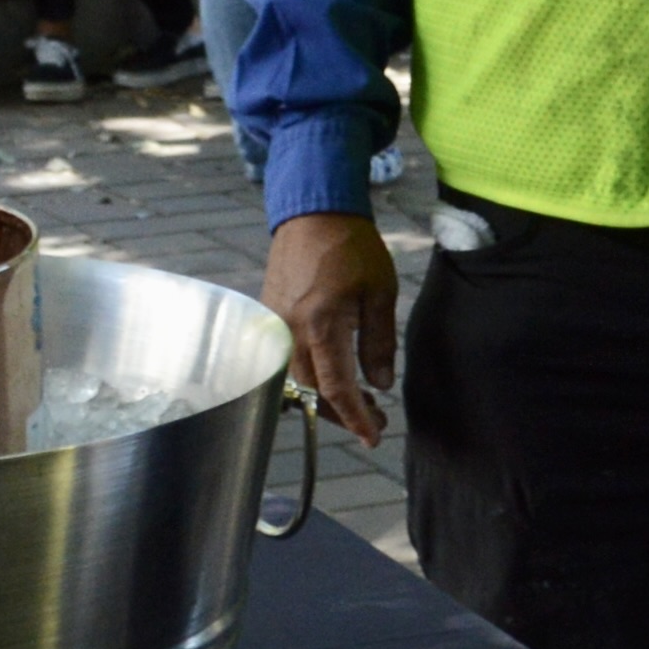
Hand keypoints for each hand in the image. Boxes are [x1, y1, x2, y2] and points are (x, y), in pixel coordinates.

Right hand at [265, 209, 400, 442]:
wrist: (314, 213)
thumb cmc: (353, 248)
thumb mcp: (380, 293)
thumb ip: (379, 343)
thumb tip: (380, 386)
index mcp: (321, 325)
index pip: (336, 389)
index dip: (356, 418)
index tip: (374, 436)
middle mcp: (290, 332)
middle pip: (312, 392)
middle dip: (342, 413)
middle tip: (375, 420)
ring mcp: (275, 326)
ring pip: (296, 381)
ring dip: (325, 397)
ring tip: (359, 401)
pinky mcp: (268, 318)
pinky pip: (285, 361)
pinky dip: (309, 377)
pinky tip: (331, 376)